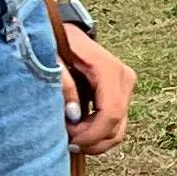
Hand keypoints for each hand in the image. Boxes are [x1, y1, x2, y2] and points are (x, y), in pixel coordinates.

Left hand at [61, 32, 135, 156]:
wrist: (67, 33)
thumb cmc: (55, 44)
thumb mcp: (50, 59)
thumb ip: (62, 83)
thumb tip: (73, 115)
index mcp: (108, 69)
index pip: (111, 113)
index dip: (91, 134)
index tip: (69, 139)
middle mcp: (124, 77)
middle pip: (117, 126)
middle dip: (92, 141)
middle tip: (67, 141)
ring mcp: (126, 86)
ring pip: (119, 129)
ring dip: (96, 142)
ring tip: (72, 138)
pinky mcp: (122, 93)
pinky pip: (116, 123)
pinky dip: (99, 134)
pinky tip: (80, 131)